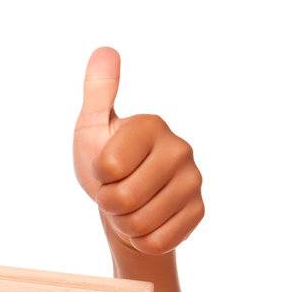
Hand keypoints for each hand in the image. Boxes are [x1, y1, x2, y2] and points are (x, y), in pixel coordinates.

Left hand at [73, 46, 204, 255]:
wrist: (124, 201)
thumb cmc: (103, 160)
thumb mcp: (92, 127)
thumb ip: (98, 92)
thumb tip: (104, 50)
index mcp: (151, 125)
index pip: (108, 167)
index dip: (97, 175)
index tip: (104, 167)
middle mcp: (180, 149)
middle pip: (122, 198)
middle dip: (107, 202)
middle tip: (114, 190)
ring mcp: (194, 181)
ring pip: (138, 223)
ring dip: (123, 222)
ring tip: (129, 205)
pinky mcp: (198, 212)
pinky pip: (157, 241)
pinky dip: (141, 239)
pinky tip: (146, 220)